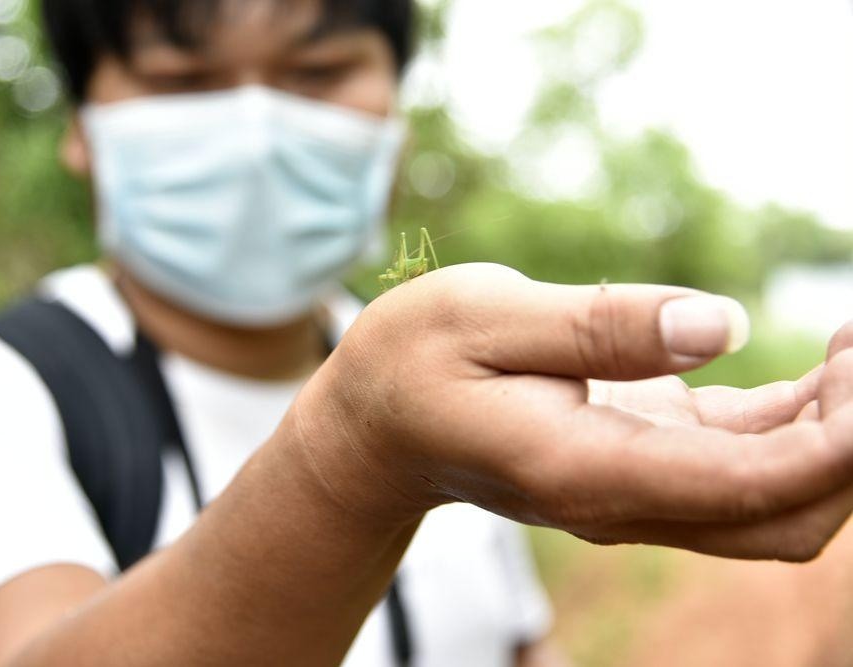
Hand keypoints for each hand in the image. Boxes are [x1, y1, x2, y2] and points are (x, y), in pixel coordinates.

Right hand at [296, 263, 852, 560]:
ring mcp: (636, 491)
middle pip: (782, 520)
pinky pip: (743, 467)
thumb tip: (722, 325)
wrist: (376, 429)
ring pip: (774, 503)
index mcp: (584, 468)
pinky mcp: (643, 464)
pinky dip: (801, 427)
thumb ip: (596, 327)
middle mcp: (622, 500)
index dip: (839, 441)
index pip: (744, 485)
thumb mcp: (482, 316)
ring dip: (837, 438)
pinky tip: (824, 367)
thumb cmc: (412, 364)